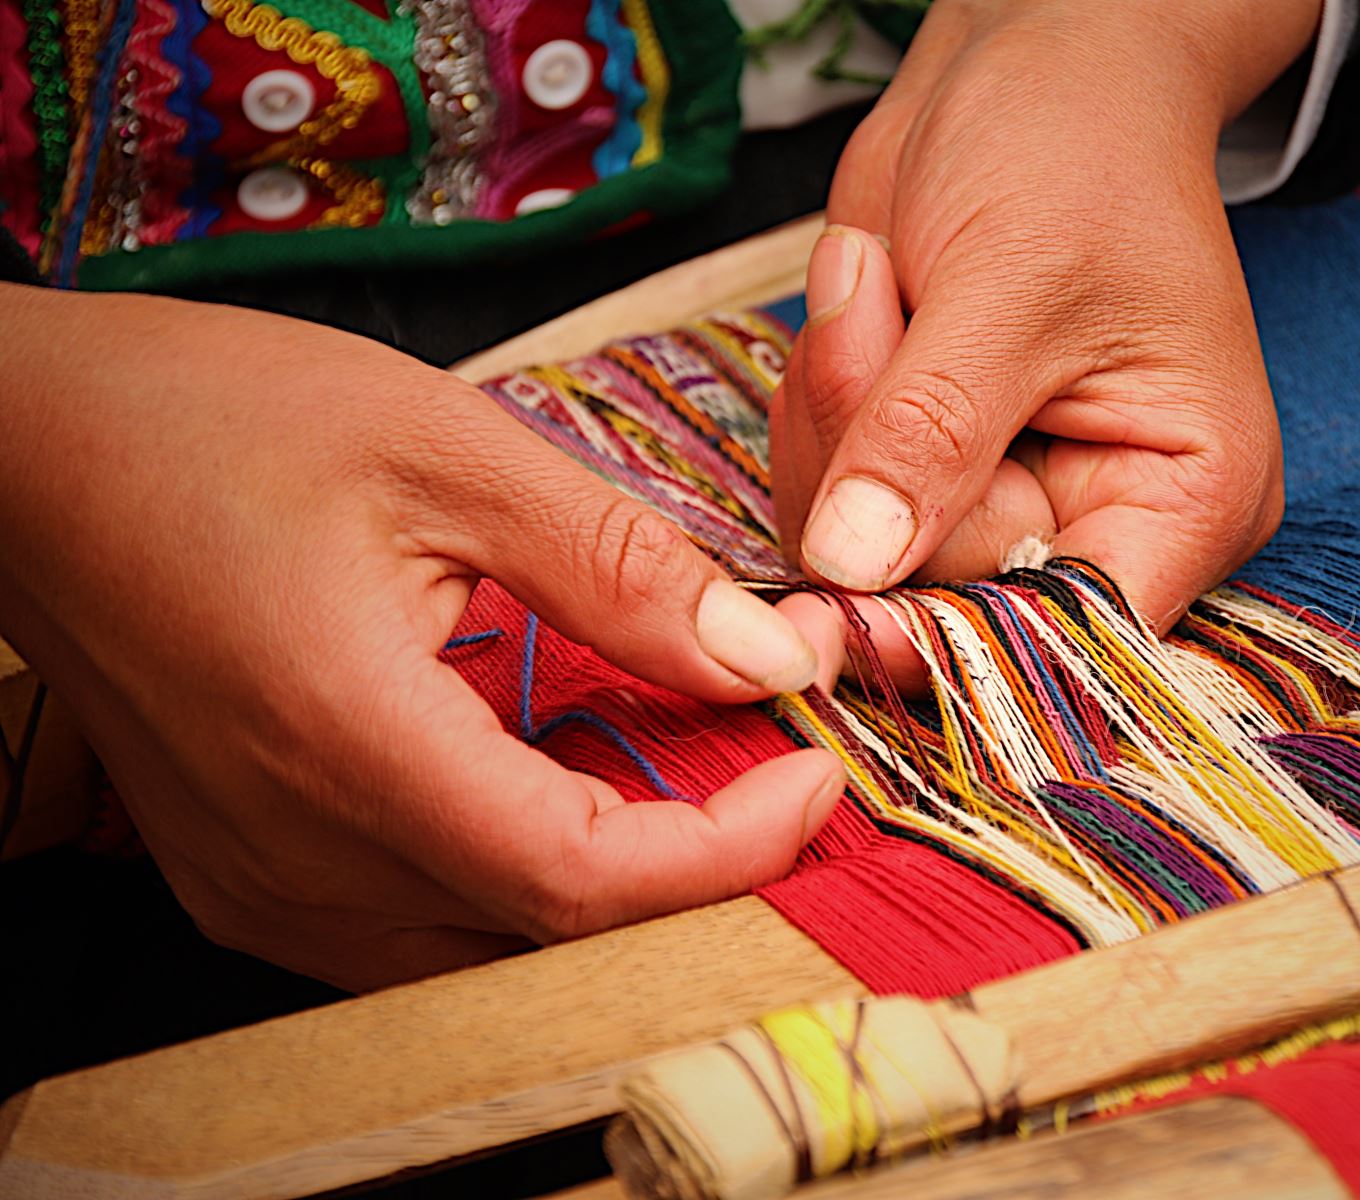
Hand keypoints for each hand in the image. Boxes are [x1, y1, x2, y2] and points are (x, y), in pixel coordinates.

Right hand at [0, 285, 844, 989]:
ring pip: (490, 956)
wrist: (31, 457)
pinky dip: (524, 884)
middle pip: (549, 939)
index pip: (581, 880)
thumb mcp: (447, 449)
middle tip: (777, 772)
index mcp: (347, 739)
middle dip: (697, 873)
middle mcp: (296, 853)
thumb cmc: (216, 423)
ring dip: (616, 889)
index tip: (816, 777)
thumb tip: (769, 657)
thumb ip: (619, 569)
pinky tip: (570, 794)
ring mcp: (263, 886)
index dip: (728, 853)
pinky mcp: (249, 880)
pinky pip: (421, 934)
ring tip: (698, 782)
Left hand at [771, 0, 1317, 682]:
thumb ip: (933, 431)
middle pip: (942, 593)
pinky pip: (824, 501)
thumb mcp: (1008, 282)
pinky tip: (861, 304)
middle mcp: (1097, 521)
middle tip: (876, 303)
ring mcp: (1001, 499)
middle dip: (873, 458)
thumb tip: (856, 568)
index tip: (849, 608)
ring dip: (834, 415)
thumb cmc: (1076, 146)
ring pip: (862, 554)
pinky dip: (814, 409)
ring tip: (881, 278)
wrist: (1032, 63)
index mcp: (1185, 498)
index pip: (1071, 634)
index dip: (958, 635)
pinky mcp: (923, 470)